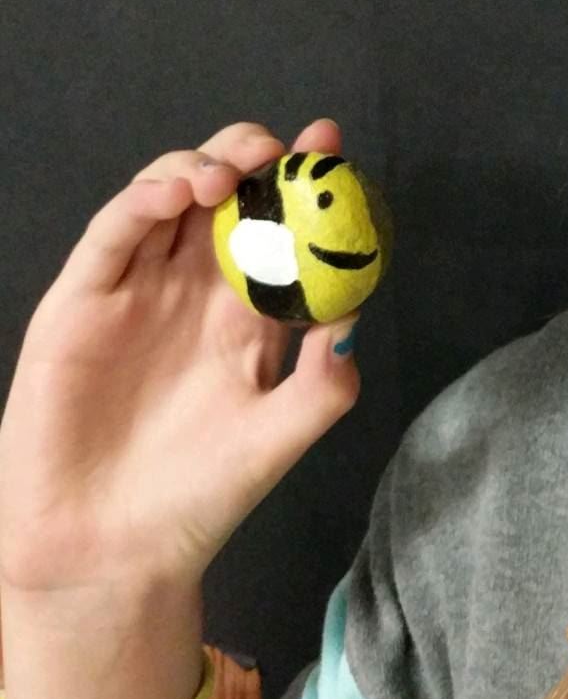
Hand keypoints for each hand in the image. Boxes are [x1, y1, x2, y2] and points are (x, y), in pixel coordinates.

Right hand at [0, 118, 361, 602]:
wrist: (111, 554)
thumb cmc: (196, 500)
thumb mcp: (278, 440)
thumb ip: (322, 383)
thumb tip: (355, 314)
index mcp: (246, 313)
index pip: (279, 227)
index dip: (303, 181)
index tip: (331, 144)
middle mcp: (193, 291)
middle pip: (224, 194)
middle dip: (253, 156)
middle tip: (282, 148)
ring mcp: (136, 291)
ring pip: (166, 197)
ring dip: (199, 166)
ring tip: (232, 171)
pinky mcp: (81, 304)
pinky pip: (111, 235)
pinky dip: (141, 201)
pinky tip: (176, 193)